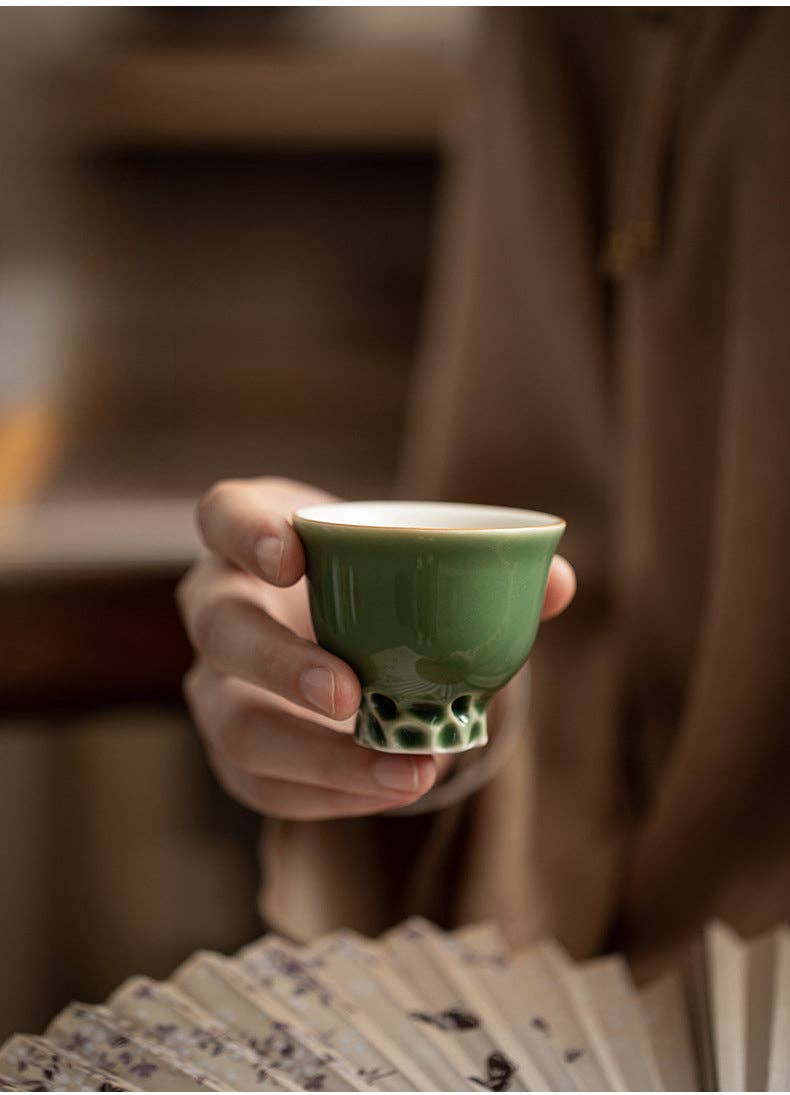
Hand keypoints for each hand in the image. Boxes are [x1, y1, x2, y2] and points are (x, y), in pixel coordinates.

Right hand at [177, 477, 575, 820]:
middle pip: (219, 628)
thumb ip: (482, 565)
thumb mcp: (413, 557)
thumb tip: (558, 585)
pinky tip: (391, 789)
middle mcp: (218, 602)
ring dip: (312, 754)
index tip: (294, 556)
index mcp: (252, 535)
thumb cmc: (377, 581)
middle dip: (279, 663)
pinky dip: (328, 793)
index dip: (245, 532)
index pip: (222, 516)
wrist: (345, 632)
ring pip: (230, 722)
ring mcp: (215, 680)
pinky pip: (259, 783)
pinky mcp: (234, 745)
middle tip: (350, 693)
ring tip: (401, 770)